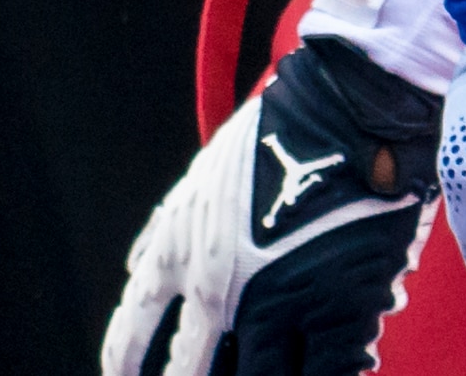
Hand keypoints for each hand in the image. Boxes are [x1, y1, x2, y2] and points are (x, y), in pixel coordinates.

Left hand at [106, 40, 439, 375]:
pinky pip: (327, 375)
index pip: (131, 334)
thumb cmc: (270, 142)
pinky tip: (329, 370)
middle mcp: (217, 291)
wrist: (340, 116)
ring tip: (272, 369)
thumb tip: (134, 269)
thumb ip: (164, 232)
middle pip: (193, 373)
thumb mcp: (197, 182)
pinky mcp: (339, 315)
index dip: (125, 367)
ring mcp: (277, 307)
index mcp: (176, 255)